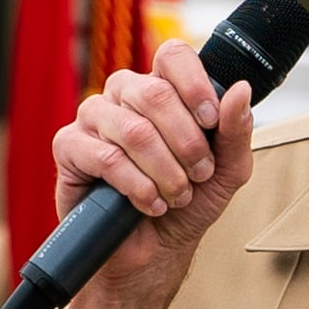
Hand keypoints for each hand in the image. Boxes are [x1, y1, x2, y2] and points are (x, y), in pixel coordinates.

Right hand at [53, 42, 256, 308]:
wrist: (153, 253)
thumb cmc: (186, 206)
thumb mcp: (226, 172)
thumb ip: (236, 131)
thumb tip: (239, 89)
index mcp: (161, 89)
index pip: (173, 55)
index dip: (194, 84)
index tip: (210, 121)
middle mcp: (124, 96)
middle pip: (154, 92)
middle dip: (186, 141)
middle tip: (199, 174)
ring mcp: (93, 119)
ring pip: (133, 128)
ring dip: (164, 169)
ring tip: (176, 195)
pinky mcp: (69, 148)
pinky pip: (105, 157)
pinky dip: (136, 185)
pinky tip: (149, 203)